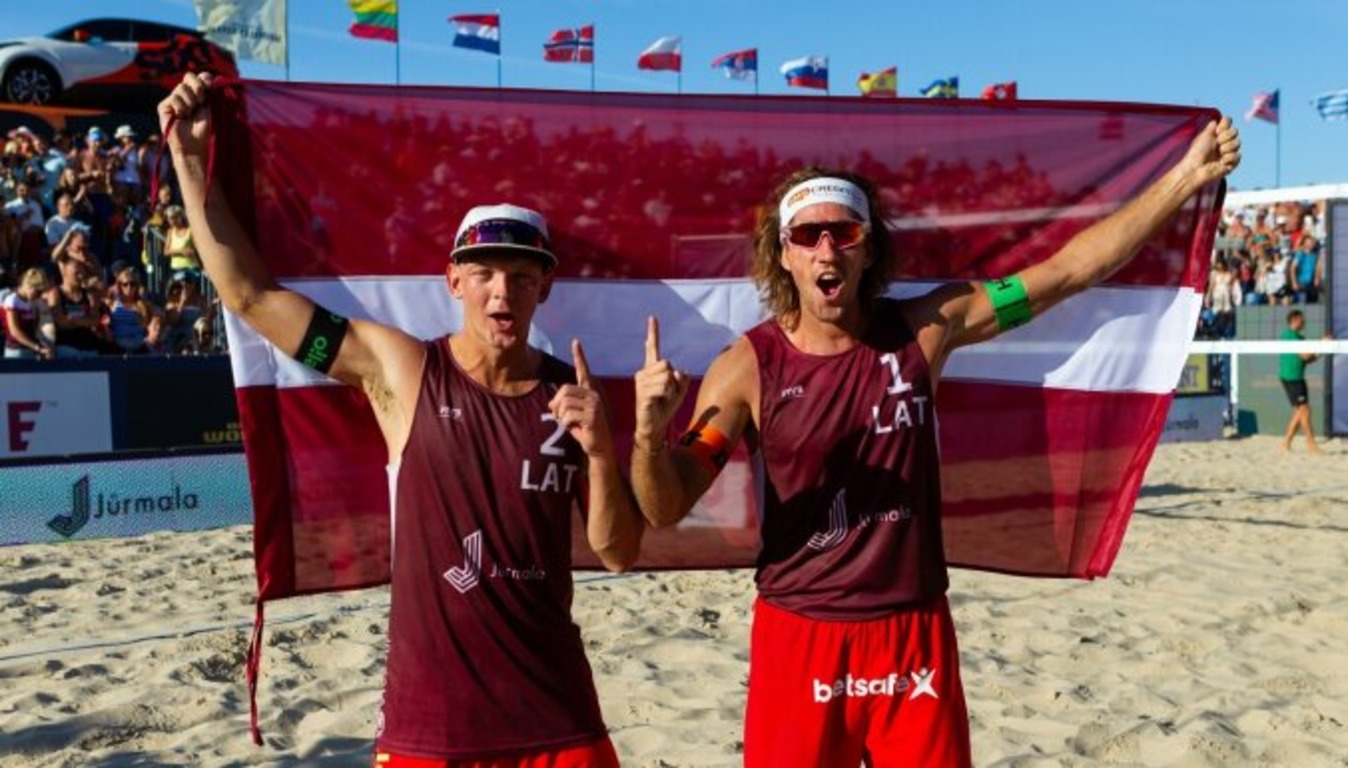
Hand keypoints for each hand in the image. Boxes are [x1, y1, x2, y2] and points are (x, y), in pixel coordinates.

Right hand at [158, 72, 214, 159]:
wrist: (194, 144)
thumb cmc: (204, 129)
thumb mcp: (210, 108)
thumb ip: (209, 91)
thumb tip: (207, 75)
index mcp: (198, 93)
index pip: (201, 76)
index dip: (205, 79)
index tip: (210, 88)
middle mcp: (184, 95)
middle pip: (189, 76)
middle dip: (198, 88)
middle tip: (200, 102)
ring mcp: (173, 99)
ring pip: (181, 87)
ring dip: (190, 102)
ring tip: (190, 114)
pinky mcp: (163, 106)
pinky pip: (174, 98)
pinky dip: (181, 108)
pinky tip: (181, 117)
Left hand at [549, 339, 612, 457]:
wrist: (598, 447)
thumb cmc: (584, 430)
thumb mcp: (570, 415)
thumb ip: (562, 404)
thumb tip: (551, 403)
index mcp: (589, 392)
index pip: (583, 371)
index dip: (579, 356)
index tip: (575, 341)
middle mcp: (594, 395)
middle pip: (564, 390)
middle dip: (556, 404)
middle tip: (557, 415)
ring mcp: (594, 405)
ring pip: (565, 404)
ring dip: (561, 417)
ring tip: (568, 424)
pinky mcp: (592, 416)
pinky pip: (568, 415)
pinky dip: (565, 424)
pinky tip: (575, 429)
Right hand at [633, 315, 689, 449]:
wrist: (654, 426)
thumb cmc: (664, 408)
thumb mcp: (679, 392)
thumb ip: (683, 379)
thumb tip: (680, 371)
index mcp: (651, 370)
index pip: (652, 347)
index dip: (653, 332)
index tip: (652, 317)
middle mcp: (643, 373)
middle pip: (667, 364)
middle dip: (673, 380)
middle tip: (667, 393)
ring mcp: (641, 383)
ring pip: (666, 376)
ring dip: (670, 390)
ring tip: (662, 399)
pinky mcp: (642, 394)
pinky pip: (662, 387)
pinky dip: (666, 395)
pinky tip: (659, 402)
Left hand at [1179, 116, 1240, 187]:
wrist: (1196, 170)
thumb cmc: (1196, 153)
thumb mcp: (1204, 136)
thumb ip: (1212, 127)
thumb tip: (1215, 121)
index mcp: (1216, 135)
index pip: (1228, 123)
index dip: (1226, 124)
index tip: (1218, 130)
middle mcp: (1222, 142)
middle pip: (1235, 131)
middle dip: (1227, 136)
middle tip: (1217, 143)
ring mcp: (1227, 152)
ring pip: (1237, 143)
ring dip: (1227, 148)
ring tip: (1218, 154)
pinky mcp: (1231, 163)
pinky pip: (1238, 156)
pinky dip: (1229, 158)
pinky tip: (1221, 162)